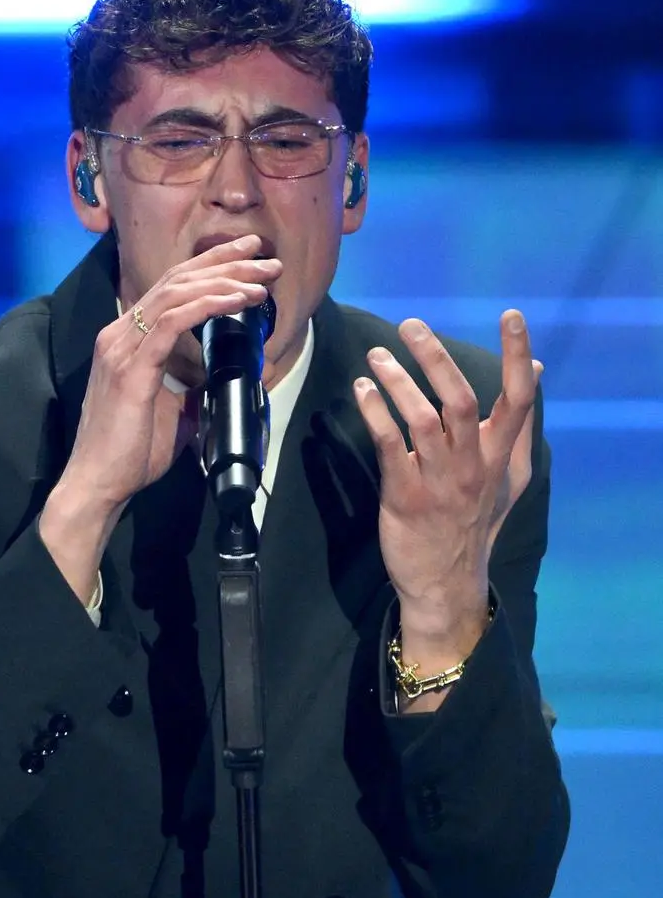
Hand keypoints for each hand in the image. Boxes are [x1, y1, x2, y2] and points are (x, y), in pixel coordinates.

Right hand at [63, 235, 281, 511]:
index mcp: (127, 341)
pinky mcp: (130, 368)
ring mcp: (122, 348)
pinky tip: (235, 300)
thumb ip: (193, 386)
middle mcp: (120, 334)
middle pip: (176, 280)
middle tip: (262, 252)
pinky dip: (207, 306)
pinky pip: (172, 322)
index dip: (209, 267)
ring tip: (260, 277)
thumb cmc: (131, 454)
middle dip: (223, 262)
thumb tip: (223, 373)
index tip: (246, 257)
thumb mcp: (174, 411)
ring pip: (176, 294)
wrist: (99, 484)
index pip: (171, 288)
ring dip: (223, 281)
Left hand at [353, 309, 541, 643]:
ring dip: (397, 381)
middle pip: (460, 401)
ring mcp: (438, 481)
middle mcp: (472, 465)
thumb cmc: (475, 521)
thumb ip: (519, 423)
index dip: (516, 356)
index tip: (511, 316)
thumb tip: (535, 369)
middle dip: (436, 358)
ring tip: (376, 355)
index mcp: (499, 456)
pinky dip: (375, 413)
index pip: (518, 399)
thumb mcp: (509, 477)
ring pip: (422, 419)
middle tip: (410, 326)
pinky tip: (362, 390)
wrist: (446, 581)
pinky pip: (389, 446)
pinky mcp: (404, 496)